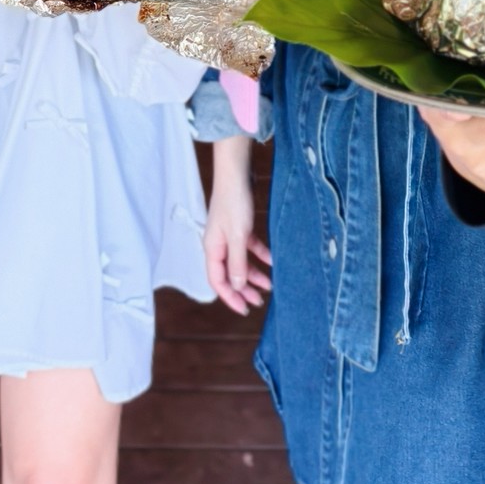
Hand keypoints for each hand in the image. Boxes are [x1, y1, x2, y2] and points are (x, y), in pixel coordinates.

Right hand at [204, 138, 271, 314]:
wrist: (236, 173)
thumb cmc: (233, 202)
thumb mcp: (238, 236)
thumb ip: (237, 263)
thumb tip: (236, 286)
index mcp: (212, 249)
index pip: (218, 281)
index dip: (230, 298)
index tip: (244, 309)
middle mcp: (218, 245)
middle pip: (229, 274)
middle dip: (243, 290)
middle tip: (259, 303)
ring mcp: (229, 236)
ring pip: (240, 263)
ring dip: (253, 275)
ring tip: (269, 285)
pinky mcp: (239, 227)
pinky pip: (249, 248)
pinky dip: (260, 256)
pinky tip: (272, 261)